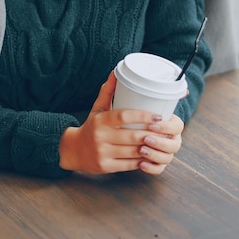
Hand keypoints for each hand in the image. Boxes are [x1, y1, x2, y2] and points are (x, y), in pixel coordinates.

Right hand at [59, 71, 182, 174]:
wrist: (73, 150)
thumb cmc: (91, 127)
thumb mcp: (97, 108)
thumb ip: (107, 91)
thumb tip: (115, 72)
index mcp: (100, 120)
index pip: (123, 116)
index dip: (142, 116)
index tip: (158, 116)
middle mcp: (100, 136)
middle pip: (131, 136)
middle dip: (150, 134)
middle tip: (164, 131)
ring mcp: (102, 153)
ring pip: (132, 151)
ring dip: (149, 148)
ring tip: (161, 143)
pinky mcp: (105, 167)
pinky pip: (128, 165)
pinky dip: (141, 161)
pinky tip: (150, 156)